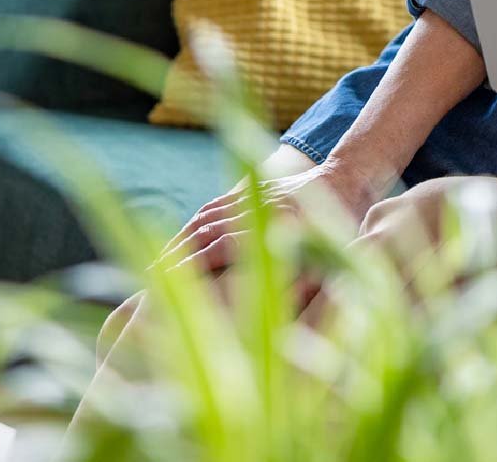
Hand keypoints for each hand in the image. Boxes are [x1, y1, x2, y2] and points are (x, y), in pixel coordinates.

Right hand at [157, 156, 390, 272]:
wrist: (347, 176)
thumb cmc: (344, 229)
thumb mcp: (330, 259)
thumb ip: (301, 282)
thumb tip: (278, 319)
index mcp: (279, 226)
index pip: (224, 246)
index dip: (194, 264)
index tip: (168, 283)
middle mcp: (259, 208)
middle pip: (206, 232)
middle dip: (176, 256)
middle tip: (149, 279)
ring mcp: (251, 195)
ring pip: (204, 217)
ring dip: (180, 240)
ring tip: (157, 265)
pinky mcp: (248, 188)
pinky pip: (213, 206)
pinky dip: (193, 224)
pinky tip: (181, 240)